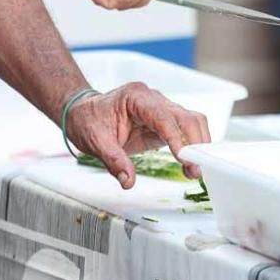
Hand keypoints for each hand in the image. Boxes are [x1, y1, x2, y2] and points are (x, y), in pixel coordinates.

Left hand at [64, 82, 210, 188]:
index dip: (176, 138)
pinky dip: (191, 147)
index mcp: (136, 98)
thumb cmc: (87, 120)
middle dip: (195, 143)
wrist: (82, 112)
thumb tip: (128, 181)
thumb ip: (114, 160)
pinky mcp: (163, 123)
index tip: (184, 159)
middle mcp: (153, 100)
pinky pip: (184, 131)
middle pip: (186, 116)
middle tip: (195, 170)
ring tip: (194, 170)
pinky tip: (190, 164)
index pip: (163, 117)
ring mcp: (160, 110)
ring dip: (197, 146)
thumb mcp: (95, 141)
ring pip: (191, 122)